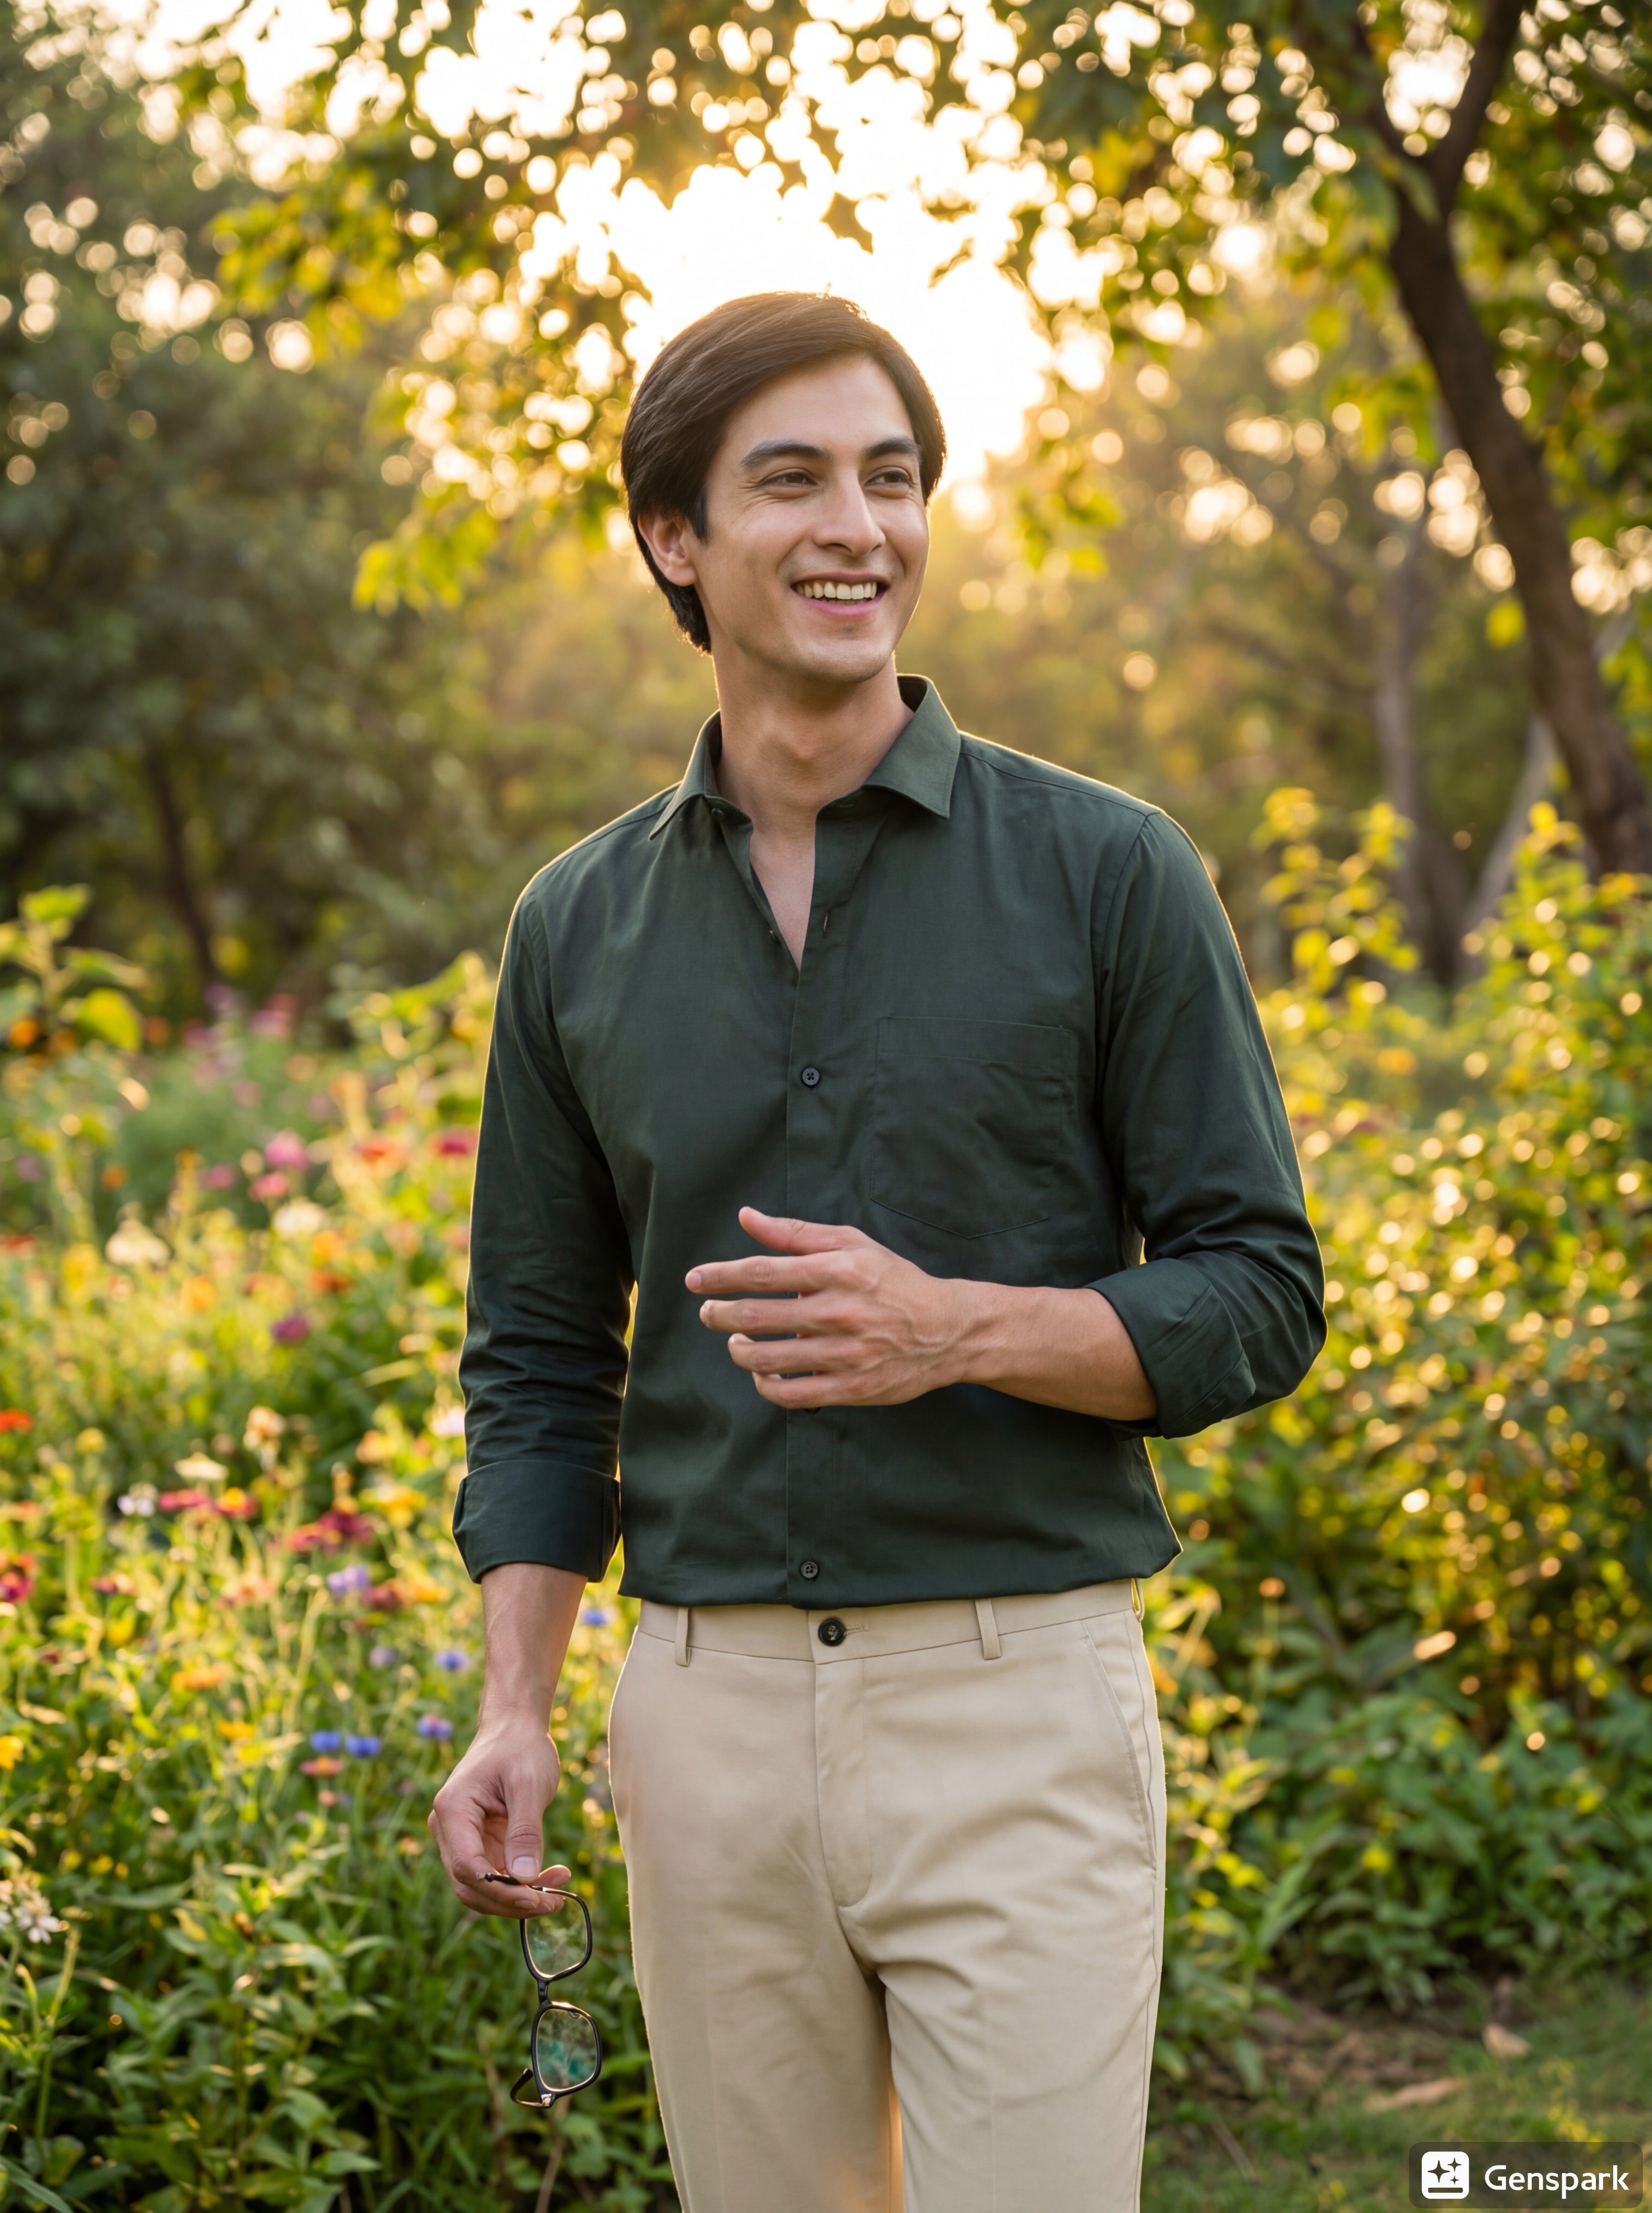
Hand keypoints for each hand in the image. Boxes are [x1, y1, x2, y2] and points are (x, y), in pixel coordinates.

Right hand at [428, 1716, 571, 1917]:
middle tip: (555, 1903)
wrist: (514, 1728)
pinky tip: (550, 1876)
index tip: (537, 1899)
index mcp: (453, 1809)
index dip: (500, 1891)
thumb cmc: (520, 1747)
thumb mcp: (529, 1784)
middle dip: (511, 1901)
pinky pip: (494, 1875)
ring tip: (558, 1892)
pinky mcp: (478, 1843)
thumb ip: (525, 1832)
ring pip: (481, 1887)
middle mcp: (448, 1829)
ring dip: (517, 1897)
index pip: (467, 1867)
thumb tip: (524, 1879)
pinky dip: (519, 1883)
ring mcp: (461, 1838)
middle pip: (471, 1885)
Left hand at [686, 1205, 965, 1408]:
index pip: (763, 1273)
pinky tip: (761, 1373)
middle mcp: (839, 1312)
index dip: (721, 1276)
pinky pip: (791, 1395)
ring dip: (739, 1351)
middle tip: (708, 1313)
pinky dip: (765, 1386)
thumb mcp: (852, 1244)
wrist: (947, 1330)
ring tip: (735, 1342)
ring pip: (767, 1360)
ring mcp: (844, 1354)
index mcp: (838, 1271)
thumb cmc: (895, 1282)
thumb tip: (746, 1217)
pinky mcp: (850, 1389)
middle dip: (721, 1315)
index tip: (696, 1280)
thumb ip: (795, 1233)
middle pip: (757, 1317)